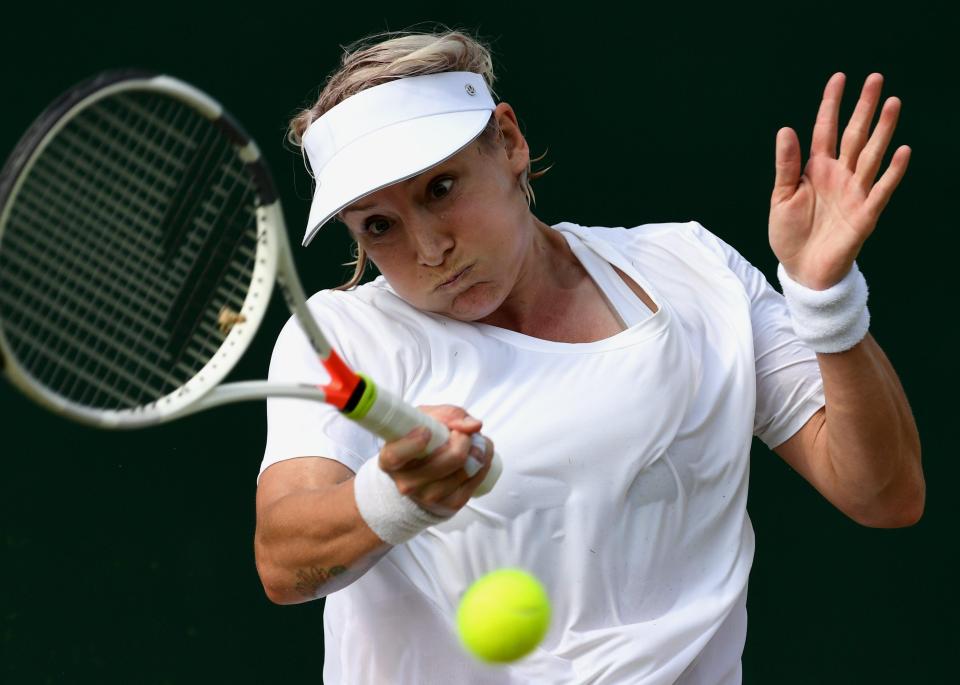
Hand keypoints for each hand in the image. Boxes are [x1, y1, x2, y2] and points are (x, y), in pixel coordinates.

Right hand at [377, 405, 492, 516]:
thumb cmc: (421, 442)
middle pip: (447, 460)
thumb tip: (474, 426)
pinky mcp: (450, 505)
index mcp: (391, 460)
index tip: (426, 431)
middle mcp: (407, 483)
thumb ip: (448, 415)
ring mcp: (428, 497)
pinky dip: (484, 464)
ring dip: (478, 450)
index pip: (396, 456)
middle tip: (463, 431)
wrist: (420, 476)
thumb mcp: (426, 419)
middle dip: (463, 439)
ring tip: (474, 441)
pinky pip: (475, 481)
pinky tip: (481, 455)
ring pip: (465, 470)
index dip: (413, 443)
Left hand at [769, 72, 910, 289]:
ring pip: (871, 154)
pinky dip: (892, 171)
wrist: (802, 269)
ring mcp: (855, 192)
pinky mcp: (866, 213)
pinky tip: (902, 150)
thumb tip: (785, 130)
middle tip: (875, 78)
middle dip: (863, 107)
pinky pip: (881, 189)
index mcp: (816, 169)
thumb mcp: (781, 197)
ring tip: (893, 103)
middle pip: (854, 135)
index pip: (825, 130)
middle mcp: (839, 175)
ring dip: (883, 130)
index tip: (839, 78)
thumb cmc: (790, 233)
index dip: (831, 105)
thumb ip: (786, 165)